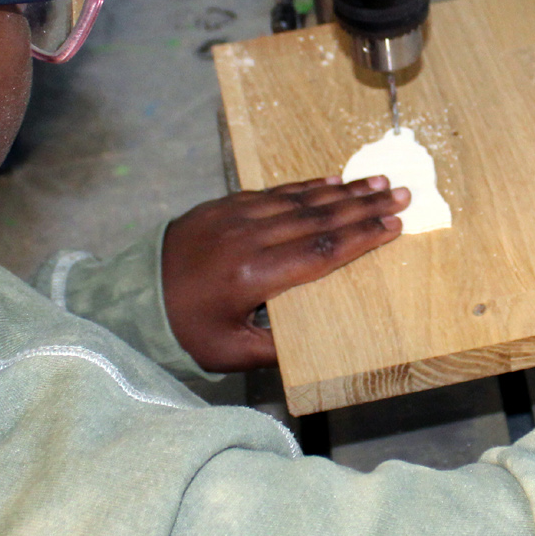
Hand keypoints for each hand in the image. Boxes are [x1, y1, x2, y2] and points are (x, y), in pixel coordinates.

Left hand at [162, 177, 408, 372]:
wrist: (133, 293)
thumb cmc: (184, 328)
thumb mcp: (229, 353)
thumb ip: (276, 348)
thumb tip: (320, 345)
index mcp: (252, 276)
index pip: (320, 253)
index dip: (360, 238)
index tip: (393, 227)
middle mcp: (248, 239)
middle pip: (318, 219)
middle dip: (364, 206)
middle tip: (402, 194)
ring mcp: (235, 216)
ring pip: (299, 200)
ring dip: (342, 191)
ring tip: (378, 182)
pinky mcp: (224, 205)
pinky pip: (274, 192)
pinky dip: (307, 187)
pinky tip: (331, 182)